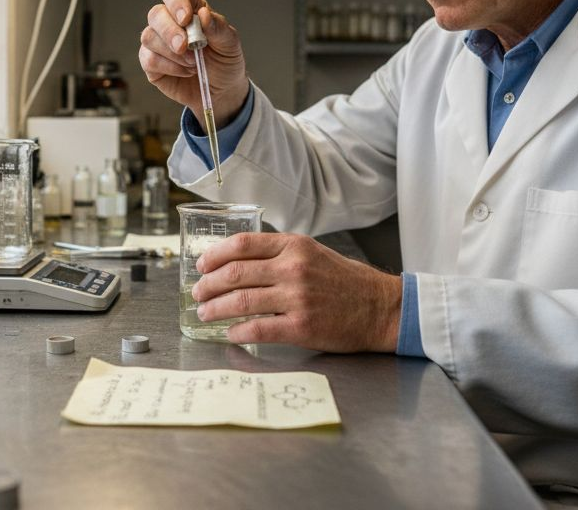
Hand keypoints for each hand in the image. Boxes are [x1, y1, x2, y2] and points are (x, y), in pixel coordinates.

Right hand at [138, 0, 248, 126]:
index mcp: (190, 10)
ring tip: (194, 64)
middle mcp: (170, 22)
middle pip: (156, 14)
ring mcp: (158, 43)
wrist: (222, 91)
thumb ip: (218, 28)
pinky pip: (149, 60)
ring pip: (148, 37)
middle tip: (185, 47)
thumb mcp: (230, 44)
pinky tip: (185, 71)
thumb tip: (203, 15)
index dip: (176, 2)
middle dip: (169, 31)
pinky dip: (170, 67)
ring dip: (172, 53)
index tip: (186, 18)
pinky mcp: (151, 63)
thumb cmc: (225, 62)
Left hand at [190, 233, 402, 352]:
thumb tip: (238, 262)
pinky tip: (231, 333)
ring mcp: (297, 297)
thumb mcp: (314, 253)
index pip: (242, 244)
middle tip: (198, 293)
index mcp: (294, 245)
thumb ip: (280, 254)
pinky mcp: (301, 326)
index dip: (215, 255)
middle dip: (208, 285)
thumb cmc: (347, 282)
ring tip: (205, 314)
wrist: (380, 308)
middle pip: (235, 273)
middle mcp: (293, 267)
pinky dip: (238, 331)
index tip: (201, 265)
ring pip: (241, 301)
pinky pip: (258, 328)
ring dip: (216, 309)